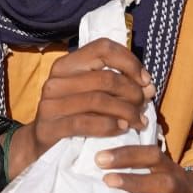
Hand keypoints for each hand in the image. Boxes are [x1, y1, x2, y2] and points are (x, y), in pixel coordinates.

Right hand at [6, 39, 153, 175]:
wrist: (43, 144)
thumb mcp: (94, 94)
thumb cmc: (75, 115)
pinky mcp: (50, 126)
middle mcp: (56, 80)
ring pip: (99, 100)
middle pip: (106, 77)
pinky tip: (122, 129)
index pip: (102, 48)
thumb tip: (149, 87)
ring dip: (126, 112)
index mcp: (67, 65)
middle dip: (133, 93)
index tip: (145, 80)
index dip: (129, 61)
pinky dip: (110, 126)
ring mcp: (50, 103)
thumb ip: (120, 87)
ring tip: (139, 122)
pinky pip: (86, 123)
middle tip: (143, 107)